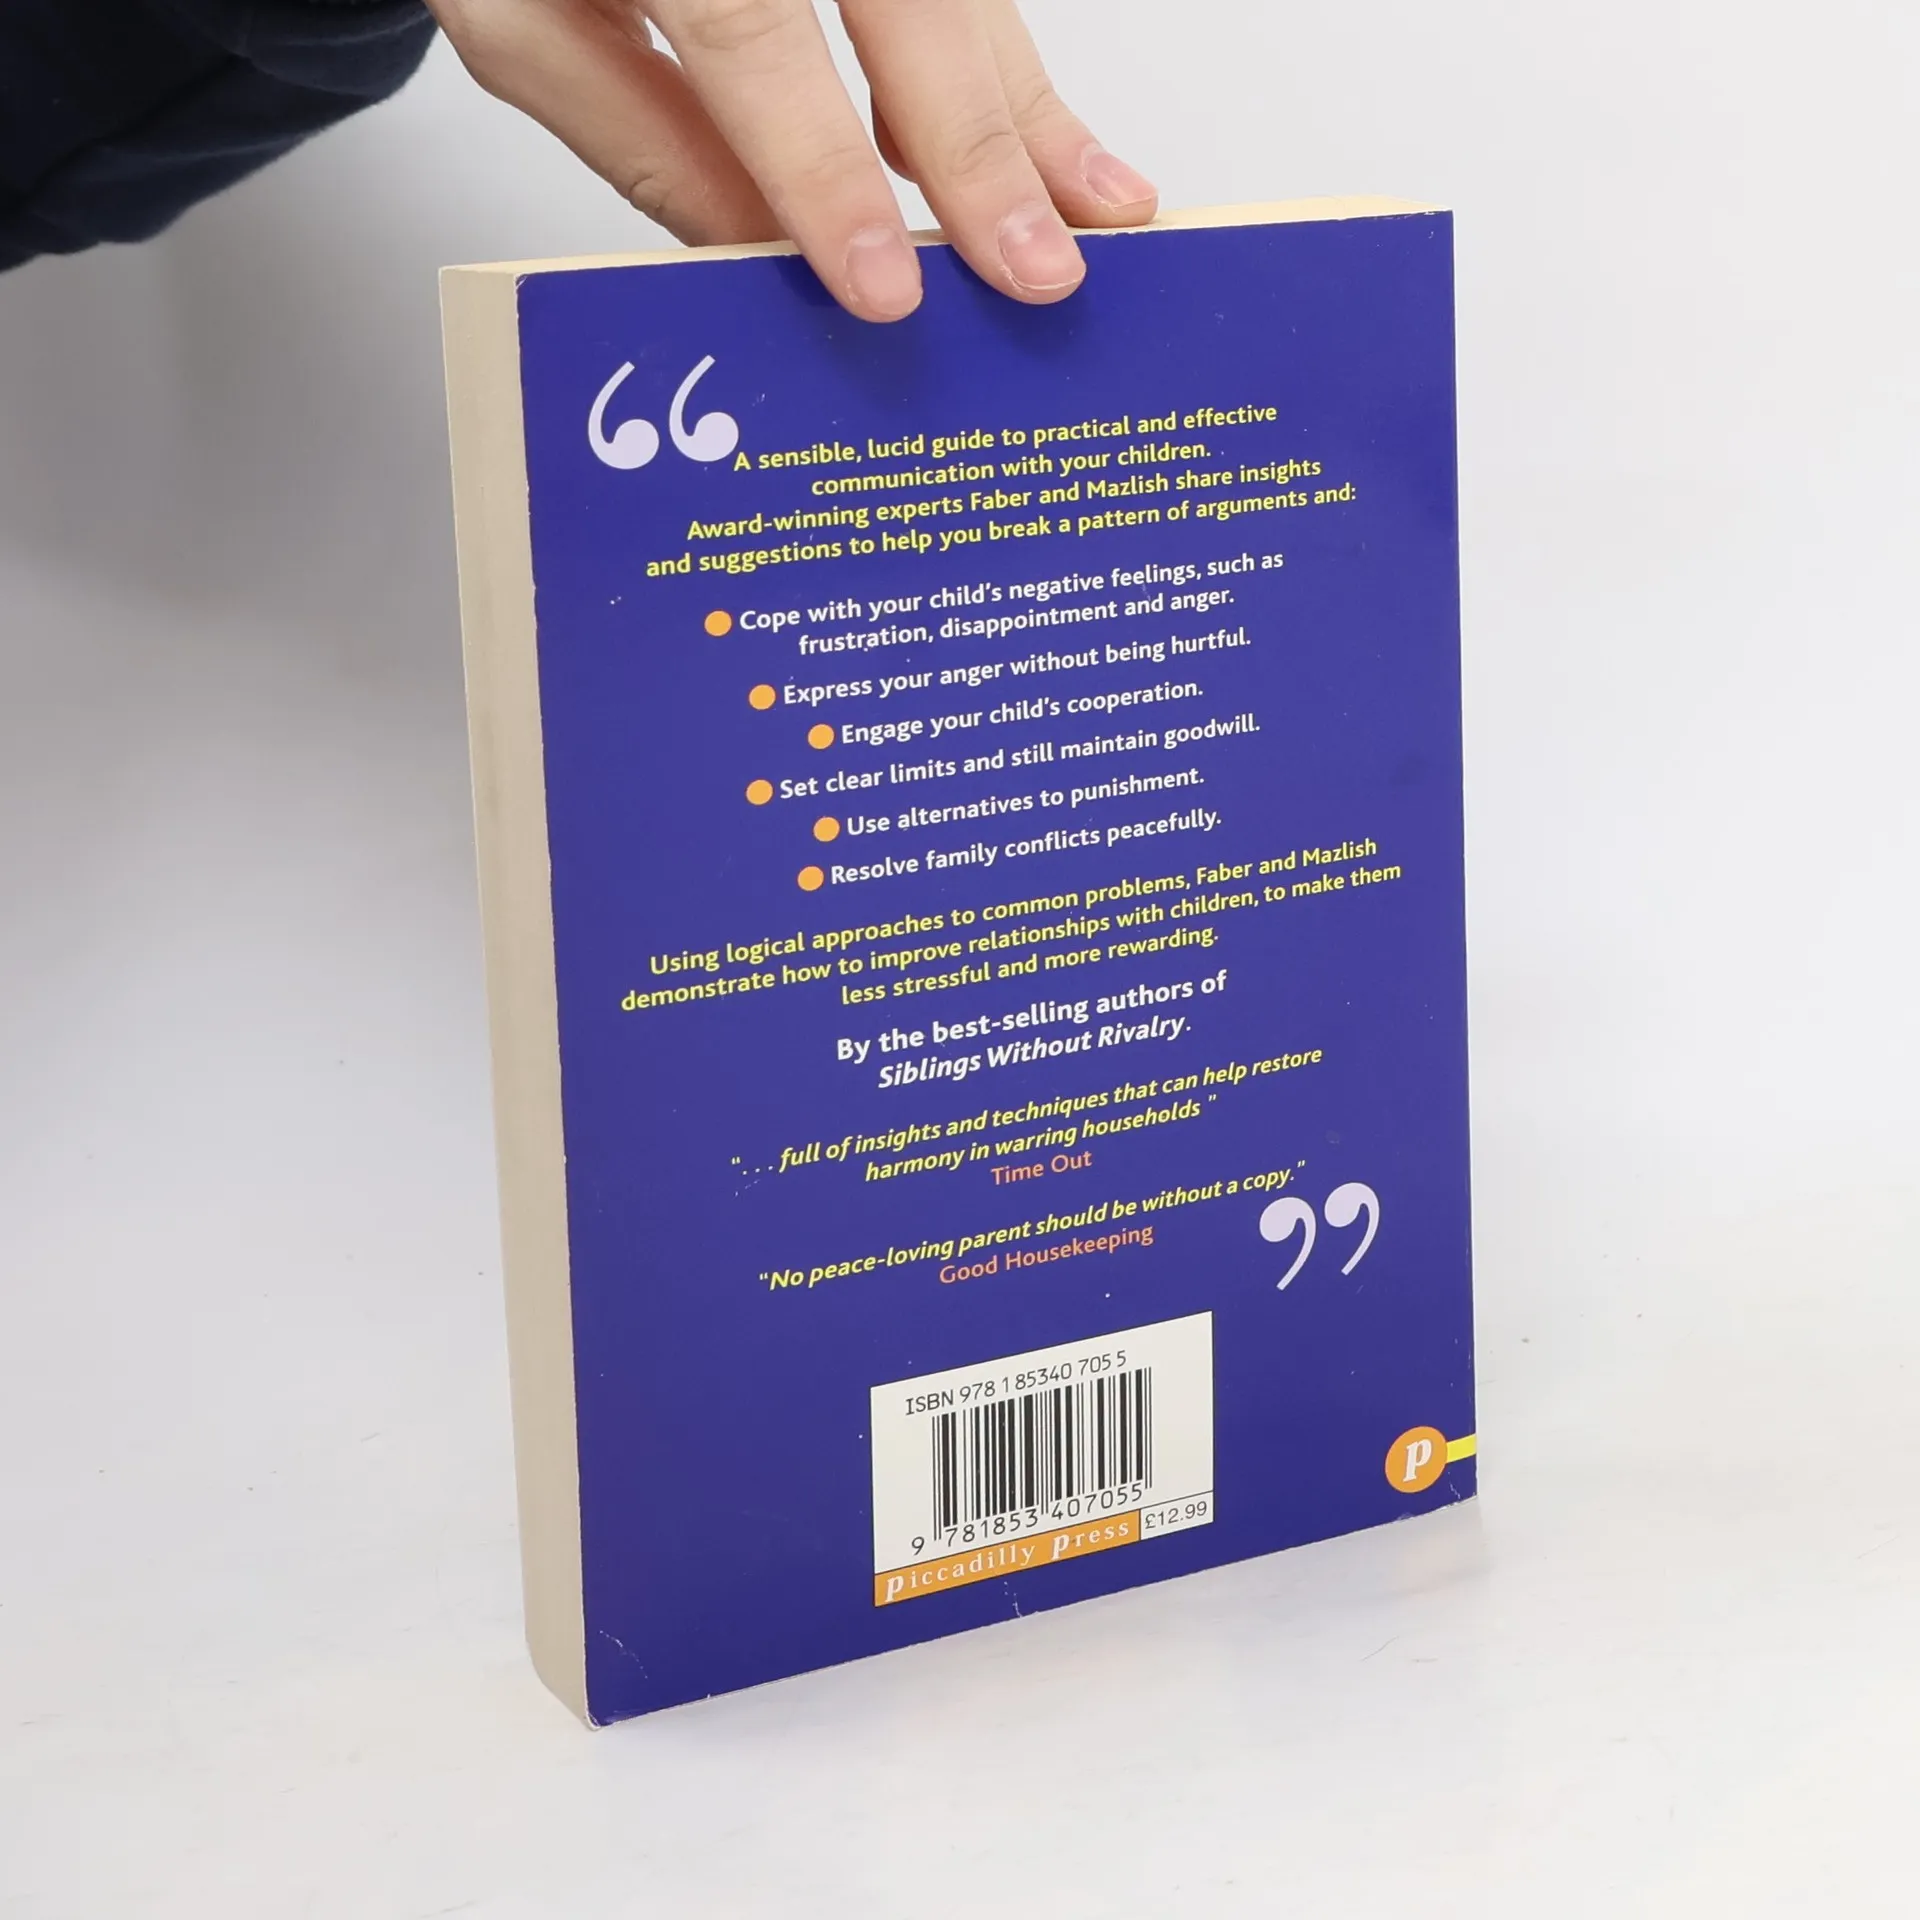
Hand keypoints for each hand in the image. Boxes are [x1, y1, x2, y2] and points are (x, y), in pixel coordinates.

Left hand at [426, 0, 1157, 321]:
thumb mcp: (525, 23)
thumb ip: (642, 136)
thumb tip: (770, 263)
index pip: (753, 32)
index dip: (824, 165)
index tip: (884, 283)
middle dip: (979, 147)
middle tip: (1036, 271)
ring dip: (1035, 111)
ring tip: (1107, 215)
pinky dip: (1019, 72)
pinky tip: (1068, 153)